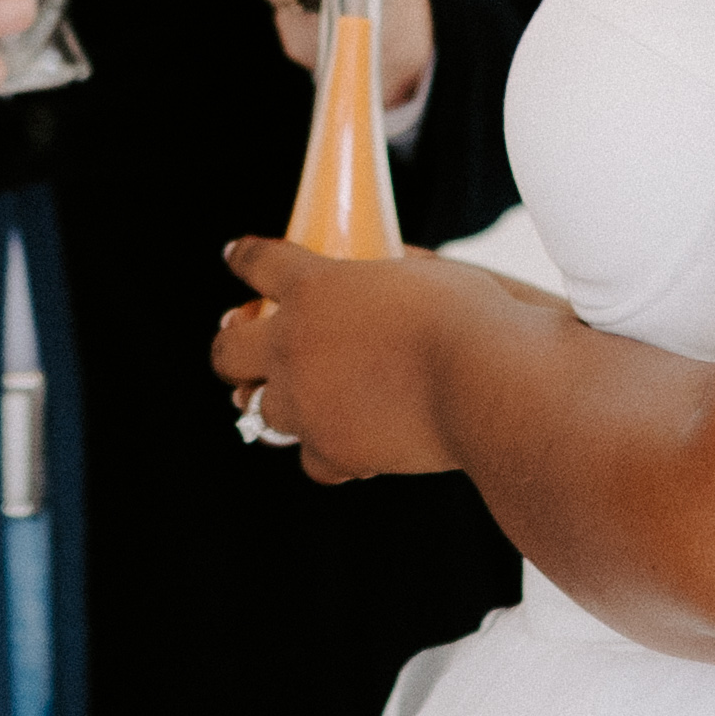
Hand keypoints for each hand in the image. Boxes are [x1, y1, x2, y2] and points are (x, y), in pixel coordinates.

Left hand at [207, 230, 471, 483]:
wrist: (486, 381)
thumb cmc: (470, 317)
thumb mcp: (427, 275)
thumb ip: (395, 271)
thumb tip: (395, 262)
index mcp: (314, 286)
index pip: (259, 263)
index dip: (245, 258)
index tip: (236, 255)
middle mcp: (294, 344)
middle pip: (228, 351)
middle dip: (232, 350)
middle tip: (242, 347)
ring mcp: (305, 402)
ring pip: (260, 411)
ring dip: (278, 404)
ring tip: (298, 404)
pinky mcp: (331, 450)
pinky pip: (312, 460)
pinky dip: (329, 453)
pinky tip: (350, 446)